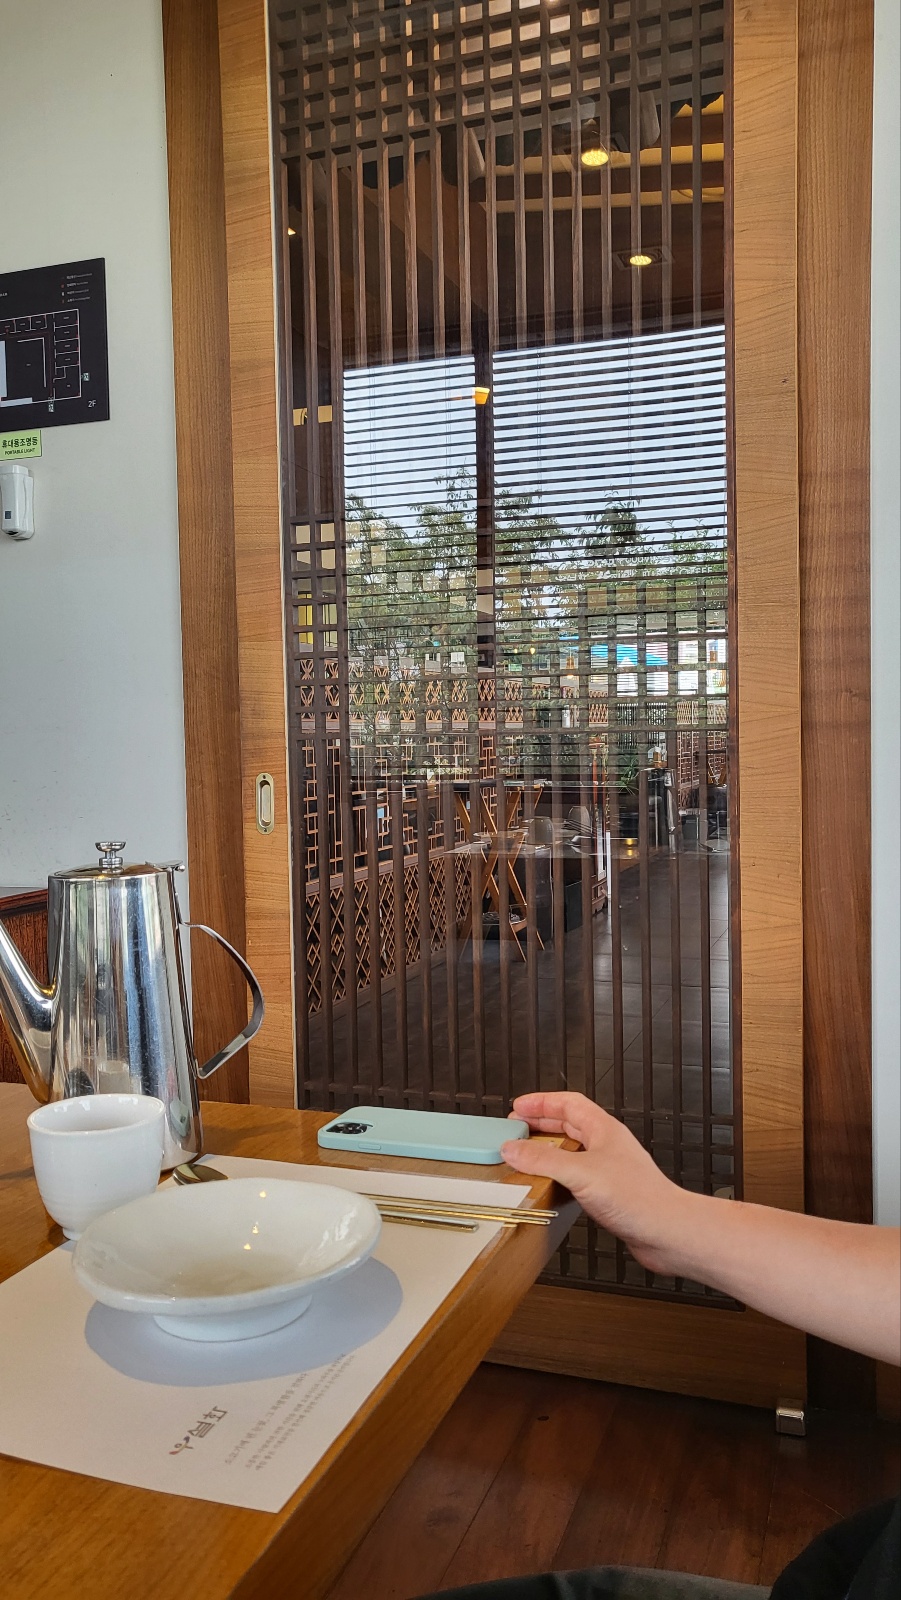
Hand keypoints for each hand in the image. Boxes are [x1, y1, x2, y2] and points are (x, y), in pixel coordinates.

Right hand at [500, 1091, 692, 1273]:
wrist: (666, 1232)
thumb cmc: (638, 1197)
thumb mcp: (581, 1172)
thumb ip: (544, 1159)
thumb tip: (513, 1148)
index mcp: (604, 1129)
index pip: (569, 1103)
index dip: (542, 1102)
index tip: (519, 1106)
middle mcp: (607, 1145)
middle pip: (569, 1124)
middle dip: (541, 1123)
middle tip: (517, 1127)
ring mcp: (608, 1169)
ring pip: (572, 1150)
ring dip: (548, 1149)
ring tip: (526, 1155)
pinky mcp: (608, 1192)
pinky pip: (576, 1175)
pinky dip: (558, 1175)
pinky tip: (549, 1184)